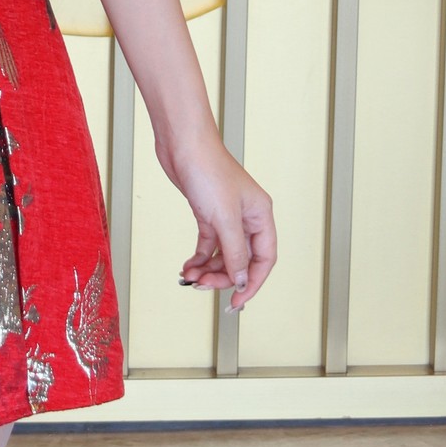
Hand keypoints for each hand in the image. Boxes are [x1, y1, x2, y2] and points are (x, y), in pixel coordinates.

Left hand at [157, 121, 275, 311]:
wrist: (182, 145)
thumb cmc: (207, 170)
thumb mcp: (224, 218)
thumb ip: (234, 253)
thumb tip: (239, 281)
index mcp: (261, 216)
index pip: (264, 260)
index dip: (251, 283)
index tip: (235, 302)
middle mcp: (247, 218)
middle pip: (242, 260)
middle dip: (223, 276)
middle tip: (202, 286)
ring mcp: (226, 216)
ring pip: (224, 254)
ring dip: (208, 269)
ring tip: (190, 276)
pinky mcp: (207, 213)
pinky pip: (208, 244)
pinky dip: (199, 257)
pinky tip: (188, 266)